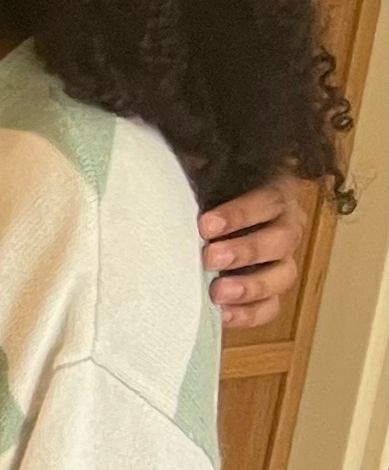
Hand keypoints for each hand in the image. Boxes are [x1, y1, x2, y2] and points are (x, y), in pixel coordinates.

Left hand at [196, 181, 305, 325]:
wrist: (194, 231)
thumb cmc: (198, 196)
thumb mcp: (200, 177)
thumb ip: (198, 167)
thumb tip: (185, 155)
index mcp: (273, 194)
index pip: (269, 200)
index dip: (241, 213)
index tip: (205, 224)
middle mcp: (284, 227)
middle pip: (281, 239)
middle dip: (245, 250)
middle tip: (210, 257)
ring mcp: (280, 262)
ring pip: (282, 275)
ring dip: (251, 285)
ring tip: (217, 291)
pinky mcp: (268, 293)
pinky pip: (270, 307)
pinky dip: (249, 313)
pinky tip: (223, 314)